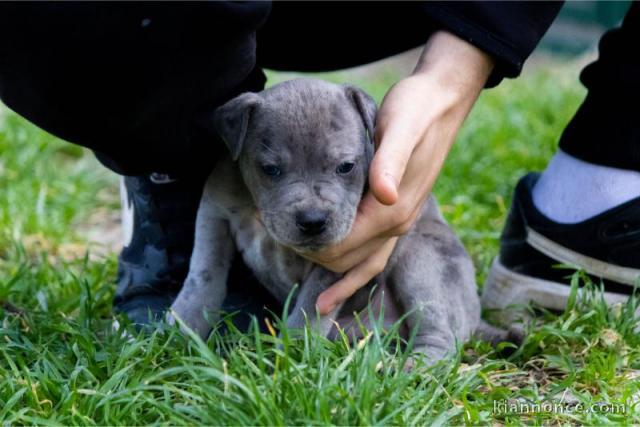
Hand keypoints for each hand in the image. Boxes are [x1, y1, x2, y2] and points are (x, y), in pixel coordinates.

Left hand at [304, 31, 493, 314]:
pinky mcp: (397, 212)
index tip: (280, 234)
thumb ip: (391, 161)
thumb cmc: (416, 109)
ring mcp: (400, 220)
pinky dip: (355, 274)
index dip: (311, 247)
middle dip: (315, 258)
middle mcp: (398, 221)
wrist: (443, 101)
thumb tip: (386, 196)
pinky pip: (375, 254)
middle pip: (348, 260)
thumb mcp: (401, 126)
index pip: (343, 245)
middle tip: (280, 241)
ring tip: (314, 296)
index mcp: (392, 208)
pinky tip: (337, 283)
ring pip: (364, 265)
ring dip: (337, 277)